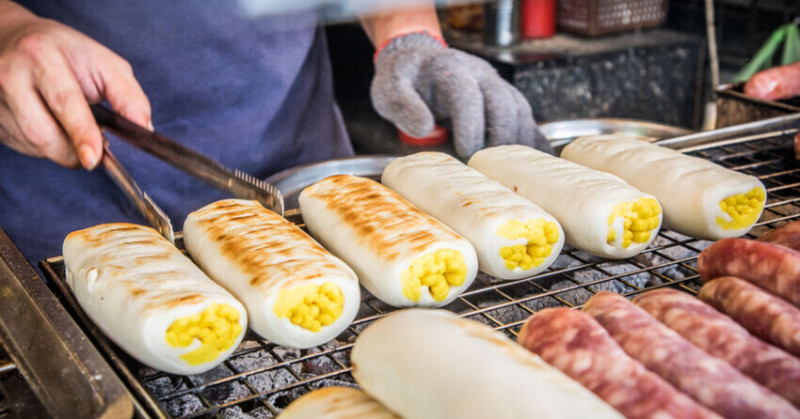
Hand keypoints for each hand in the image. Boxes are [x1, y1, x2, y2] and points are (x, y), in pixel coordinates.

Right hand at [0, 3, 150, 168]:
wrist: (10, 39)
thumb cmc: (65, 54)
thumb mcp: (103, 62)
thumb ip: (128, 95)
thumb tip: (143, 129)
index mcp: (41, 55)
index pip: (64, 102)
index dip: (81, 133)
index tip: (94, 158)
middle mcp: (10, 75)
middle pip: (43, 133)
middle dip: (74, 151)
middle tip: (93, 149)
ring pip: (33, 145)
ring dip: (61, 150)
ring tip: (72, 129)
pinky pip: (23, 147)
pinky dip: (44, 146)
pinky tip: (49, 124)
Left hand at [371, 32, 550, 157]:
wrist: (419, 60)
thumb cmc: (404, 79)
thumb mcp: (389, 89)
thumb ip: (402, 106)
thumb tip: (424, 128)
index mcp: (450, 72)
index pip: (467, 94)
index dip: (471, 123)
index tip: (465, 150)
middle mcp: (479, 76)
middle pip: (503, 101)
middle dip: (500, 136)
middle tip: (491, 168)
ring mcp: (496, 87)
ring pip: (520, 110)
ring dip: (519, 142)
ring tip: (512, 173)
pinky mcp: (505, 100)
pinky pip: (526, 119)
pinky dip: (534, 142)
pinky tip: (537, 166)